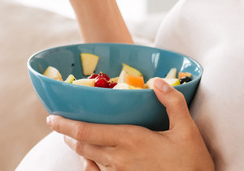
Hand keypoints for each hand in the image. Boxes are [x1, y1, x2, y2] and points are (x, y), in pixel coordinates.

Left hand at [47, 78, 213, 170]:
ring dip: (79, 148)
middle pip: (82, 145)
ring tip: (74, 138)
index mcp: (130, 139)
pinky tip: (91, 161)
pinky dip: (90, 166)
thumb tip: (157, 81)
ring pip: (88, 160)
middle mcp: (118, 158)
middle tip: (59, 125)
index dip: (64, 124)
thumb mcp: (187, 128)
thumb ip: (172, 102)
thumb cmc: (193, 162)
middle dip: (67, 134)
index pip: (86, 131)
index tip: (51, 118)